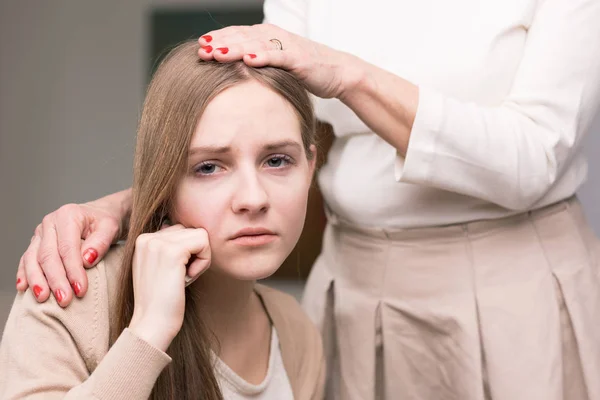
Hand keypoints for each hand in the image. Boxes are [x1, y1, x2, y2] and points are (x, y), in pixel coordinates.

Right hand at [16, 190, 130, 306]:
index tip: (80, 290)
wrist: (101, 215)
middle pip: (48, 255)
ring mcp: (40, 233)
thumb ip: (100, 242)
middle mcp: (50, 223)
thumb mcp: (111, 228)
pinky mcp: (36, 243)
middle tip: (64, 299)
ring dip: (37, 280)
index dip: (73, 271)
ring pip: (32, 258)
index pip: (67, 248)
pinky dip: (25, 274)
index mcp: (68, 215)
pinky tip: (24, 288)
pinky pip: (26, 259)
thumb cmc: (106, 222)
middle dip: (55, 280)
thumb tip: (86, 260)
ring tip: (43, 298)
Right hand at [128, 224, 210, 351]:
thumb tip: (187, 229)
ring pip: (200, 235)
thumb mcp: (160, 267)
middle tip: (181, 277)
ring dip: (200, 258)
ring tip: (183, 278)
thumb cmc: (161, 301)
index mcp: (143, 239)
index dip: (187, 253)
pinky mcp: (172, 251)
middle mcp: (147, 237)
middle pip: (191, 230)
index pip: (180, 230)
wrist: (152, 324)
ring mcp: (158, 243)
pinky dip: (203, 263)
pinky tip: (188, 279)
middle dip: (195, 253)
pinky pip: (204, 243)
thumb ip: (169, 247)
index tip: (175, 274)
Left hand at [197, 24, 363, 98]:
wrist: (337, 72)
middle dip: (219, 44)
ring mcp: (285, 46)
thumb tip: (233, 73)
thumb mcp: (275, 65)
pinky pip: (277, 56)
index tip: (199, 47)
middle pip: (241, 37)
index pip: (236, 35)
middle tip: (201, 51)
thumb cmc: (305, 70)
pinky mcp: (298, 58)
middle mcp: (273, 36)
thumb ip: (256, 64)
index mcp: (266, 37)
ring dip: (234, 48)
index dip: (217, 39)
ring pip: (255, 44)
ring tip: (216, 54)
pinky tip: (249, 59)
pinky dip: (263, 56)